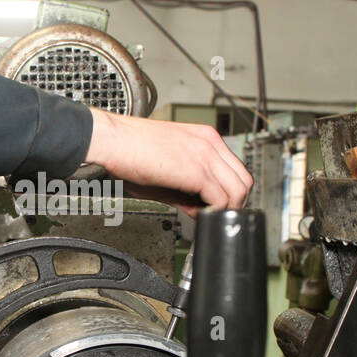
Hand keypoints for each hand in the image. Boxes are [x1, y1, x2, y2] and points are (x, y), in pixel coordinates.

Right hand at [85, 108, 252, 216]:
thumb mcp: (166, 169)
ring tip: (208, 219)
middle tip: (218, 216)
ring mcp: (205, 155)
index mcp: (205, 137)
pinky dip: (214, 212)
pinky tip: (200, 217)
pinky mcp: (196, 171)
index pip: (235, 168)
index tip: (219, 206)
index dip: (231, 192)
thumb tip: (201, 209)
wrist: (112, 140)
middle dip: (235, 203)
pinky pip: (221, 198)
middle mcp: (210, 142)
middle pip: (244, 180)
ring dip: (226, 210)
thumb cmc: (129, 150)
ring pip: (238, 190)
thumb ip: (187, 190)